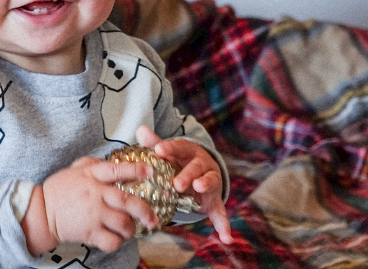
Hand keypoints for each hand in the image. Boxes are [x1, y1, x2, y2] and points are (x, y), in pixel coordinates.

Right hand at [34, 157, 160, 252]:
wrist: (40, 214)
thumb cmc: (57, 192)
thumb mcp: (72, 171)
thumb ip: (90, 164)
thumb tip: (104, 160)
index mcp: (91, 178)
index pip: (116, 170)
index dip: (135, 170)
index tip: (149, 171)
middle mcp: (95, 196)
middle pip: (128, 202)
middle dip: (145, 211)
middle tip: (152, 218)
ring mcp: (93, 216)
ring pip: (124, 224)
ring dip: (131, 228)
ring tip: (128, 228)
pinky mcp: (89, 233)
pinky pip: (112, 241)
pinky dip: (118, 242)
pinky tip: (115, 238)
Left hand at [136, 126, 233, 242]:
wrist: (200, 174)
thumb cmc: (178, 162)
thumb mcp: (168, 153)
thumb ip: (154, 143)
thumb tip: (140, 128)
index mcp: (190, 152)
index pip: (180, 148)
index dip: (169, 148)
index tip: (159, 150)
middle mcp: (203, 166)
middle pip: (196, 167)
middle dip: (187, 174)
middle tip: (176, 182)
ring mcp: (210, 183)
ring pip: (209, 182)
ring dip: (204, 185)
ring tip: (198, 188)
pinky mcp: (214, 201)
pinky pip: (220, 213)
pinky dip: (223, 225)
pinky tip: (226, 238)